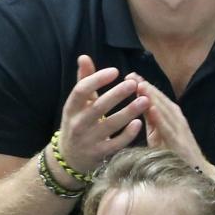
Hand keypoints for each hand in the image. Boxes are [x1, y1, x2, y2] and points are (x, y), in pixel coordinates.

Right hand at [55, 55, 148, 177]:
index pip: (81, 91)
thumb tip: (84, 57)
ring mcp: (88, 141)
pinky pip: (116, 144)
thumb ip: (83, 80)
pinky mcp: (100, 154)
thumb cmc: (79, 122)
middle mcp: (78, 124)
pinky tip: (140, 122)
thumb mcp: (78, 103)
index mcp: (71, 108)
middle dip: (117, 95)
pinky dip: (128, 134)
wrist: (70, 158)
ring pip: (110, 126)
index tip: (115, 71)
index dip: (97, 79)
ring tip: (145, 100)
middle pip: (98, 108)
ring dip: (129, 112)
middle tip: (134, 84)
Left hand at [128, 73, 214, 174]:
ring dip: (153, 97)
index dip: (145, 87)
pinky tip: (151, 108)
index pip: (157, 99)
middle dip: (146, 87)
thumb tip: (139, 105)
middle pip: (161, 100)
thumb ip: (152, 122)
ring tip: (140, 85)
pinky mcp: (180, 142)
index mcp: (171, 118)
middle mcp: (177, 120)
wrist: (198, 173)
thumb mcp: (159, 136)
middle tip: (131, 75)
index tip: (131, 76)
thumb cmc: (176, 155)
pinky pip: (168, 128)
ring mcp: (180, 130)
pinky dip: (160, 117)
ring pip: (165, 110)